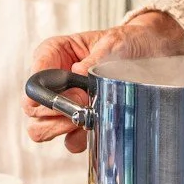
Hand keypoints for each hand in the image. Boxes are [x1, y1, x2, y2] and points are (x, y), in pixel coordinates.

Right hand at [24, 10, 183, 154]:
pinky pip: (69, 141)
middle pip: (32, 109)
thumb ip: (93, 62)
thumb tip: (78, 76)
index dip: (48, 93)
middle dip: (56, 114)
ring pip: (42, 129)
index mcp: (53, 53)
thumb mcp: (113, 44)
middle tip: (83, 108)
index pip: (34, 79)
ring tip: (90, 118)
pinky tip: (98, 126)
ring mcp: (63, 103)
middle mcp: (53, 80)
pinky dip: (81, 139)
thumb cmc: (127, 42)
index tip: (76, 95)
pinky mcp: (78, 121)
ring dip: (65, 129)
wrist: (151, 53)